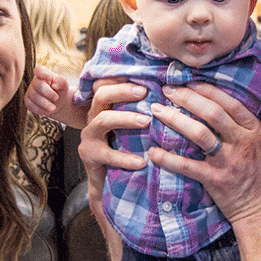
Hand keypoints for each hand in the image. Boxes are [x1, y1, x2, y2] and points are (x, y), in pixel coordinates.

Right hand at [26, 66, 87, 127]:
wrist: (57, 103)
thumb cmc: (60, 90)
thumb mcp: (64, 84)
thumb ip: (61, 81)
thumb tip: (54, 85)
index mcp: (43, 73)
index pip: (39, 69)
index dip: (43, 73)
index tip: (50, 77)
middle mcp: (35, 81)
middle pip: (38, 85)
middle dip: (48, 93)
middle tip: (57, 98)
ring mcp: (30, 91)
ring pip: (35, 97)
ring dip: (45, 104)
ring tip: (53, 108)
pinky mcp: (27, 101)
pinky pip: (31, 105)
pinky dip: (40, 110)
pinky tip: (47, 112)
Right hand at [77, 79, 148, 203]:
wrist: (108, 184)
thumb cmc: (126, 150)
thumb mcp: (133, 129)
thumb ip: (143, 112)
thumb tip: (171, 95)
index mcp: (104, 108)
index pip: (106, 84)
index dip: (121, 77)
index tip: (143, 75)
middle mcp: (93, 118)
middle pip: (101, 95)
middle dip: (123, 91)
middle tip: (145, 92)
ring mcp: (89, 137)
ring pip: (103, 120)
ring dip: (126, 118)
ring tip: (146, 121)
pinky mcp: (90, 156)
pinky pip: (108, 155)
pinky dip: (126, 158)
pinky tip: (142, 161)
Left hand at [150, 82, 260, 225]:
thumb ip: (250, 128)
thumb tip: (229, 107)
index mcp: (255, 130)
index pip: (229, 103)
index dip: (206, 90)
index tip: (188, 82)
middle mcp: (242, 142)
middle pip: (211, 113)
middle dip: (186, 98)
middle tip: (167, 90)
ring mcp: (228, 161)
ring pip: (198, 133)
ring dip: (175, 119)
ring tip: (157, 111)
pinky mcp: (215, 180)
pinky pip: (187, 165)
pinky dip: (167, 158)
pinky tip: (153, 151)